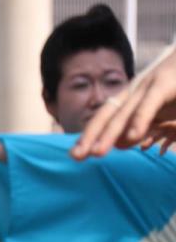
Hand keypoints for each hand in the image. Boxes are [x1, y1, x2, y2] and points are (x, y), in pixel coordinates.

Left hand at [73, 44, 175, 158]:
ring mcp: (146, 87)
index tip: (75, 154)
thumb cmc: (174, 89)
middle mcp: (132, 93)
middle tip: (75, 156)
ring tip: (96, 153)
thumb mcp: (156, 111)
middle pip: (106, 117)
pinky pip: (148, 105)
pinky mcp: (162, 85)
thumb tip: (120, 144)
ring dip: (109, 134)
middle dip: (89, 137)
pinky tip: (133, 137)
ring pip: (123, 114)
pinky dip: (140, 120)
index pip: (103, 118)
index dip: (89, 135)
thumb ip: (139, 127)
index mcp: (128, 98)